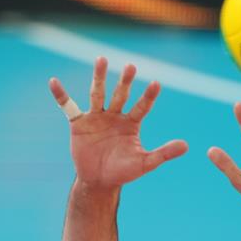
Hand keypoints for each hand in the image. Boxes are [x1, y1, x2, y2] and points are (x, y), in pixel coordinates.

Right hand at [50, 57, 187, 189]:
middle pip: (120, 94)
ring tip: (102, 59)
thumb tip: (187, 146)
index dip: (148, 96)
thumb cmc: (123, 171)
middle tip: (130, 66)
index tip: (156, 84)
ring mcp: (96, 118)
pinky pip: (69, 107)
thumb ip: (163, 153)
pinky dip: (60, 95)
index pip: (142, 106)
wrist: (99, 181)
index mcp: (131, 123)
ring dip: (99, 77)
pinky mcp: (79, 124)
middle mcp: (114, 115)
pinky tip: (53, 81)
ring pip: (98, 94)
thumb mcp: (145, 163)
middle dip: (124, 81)